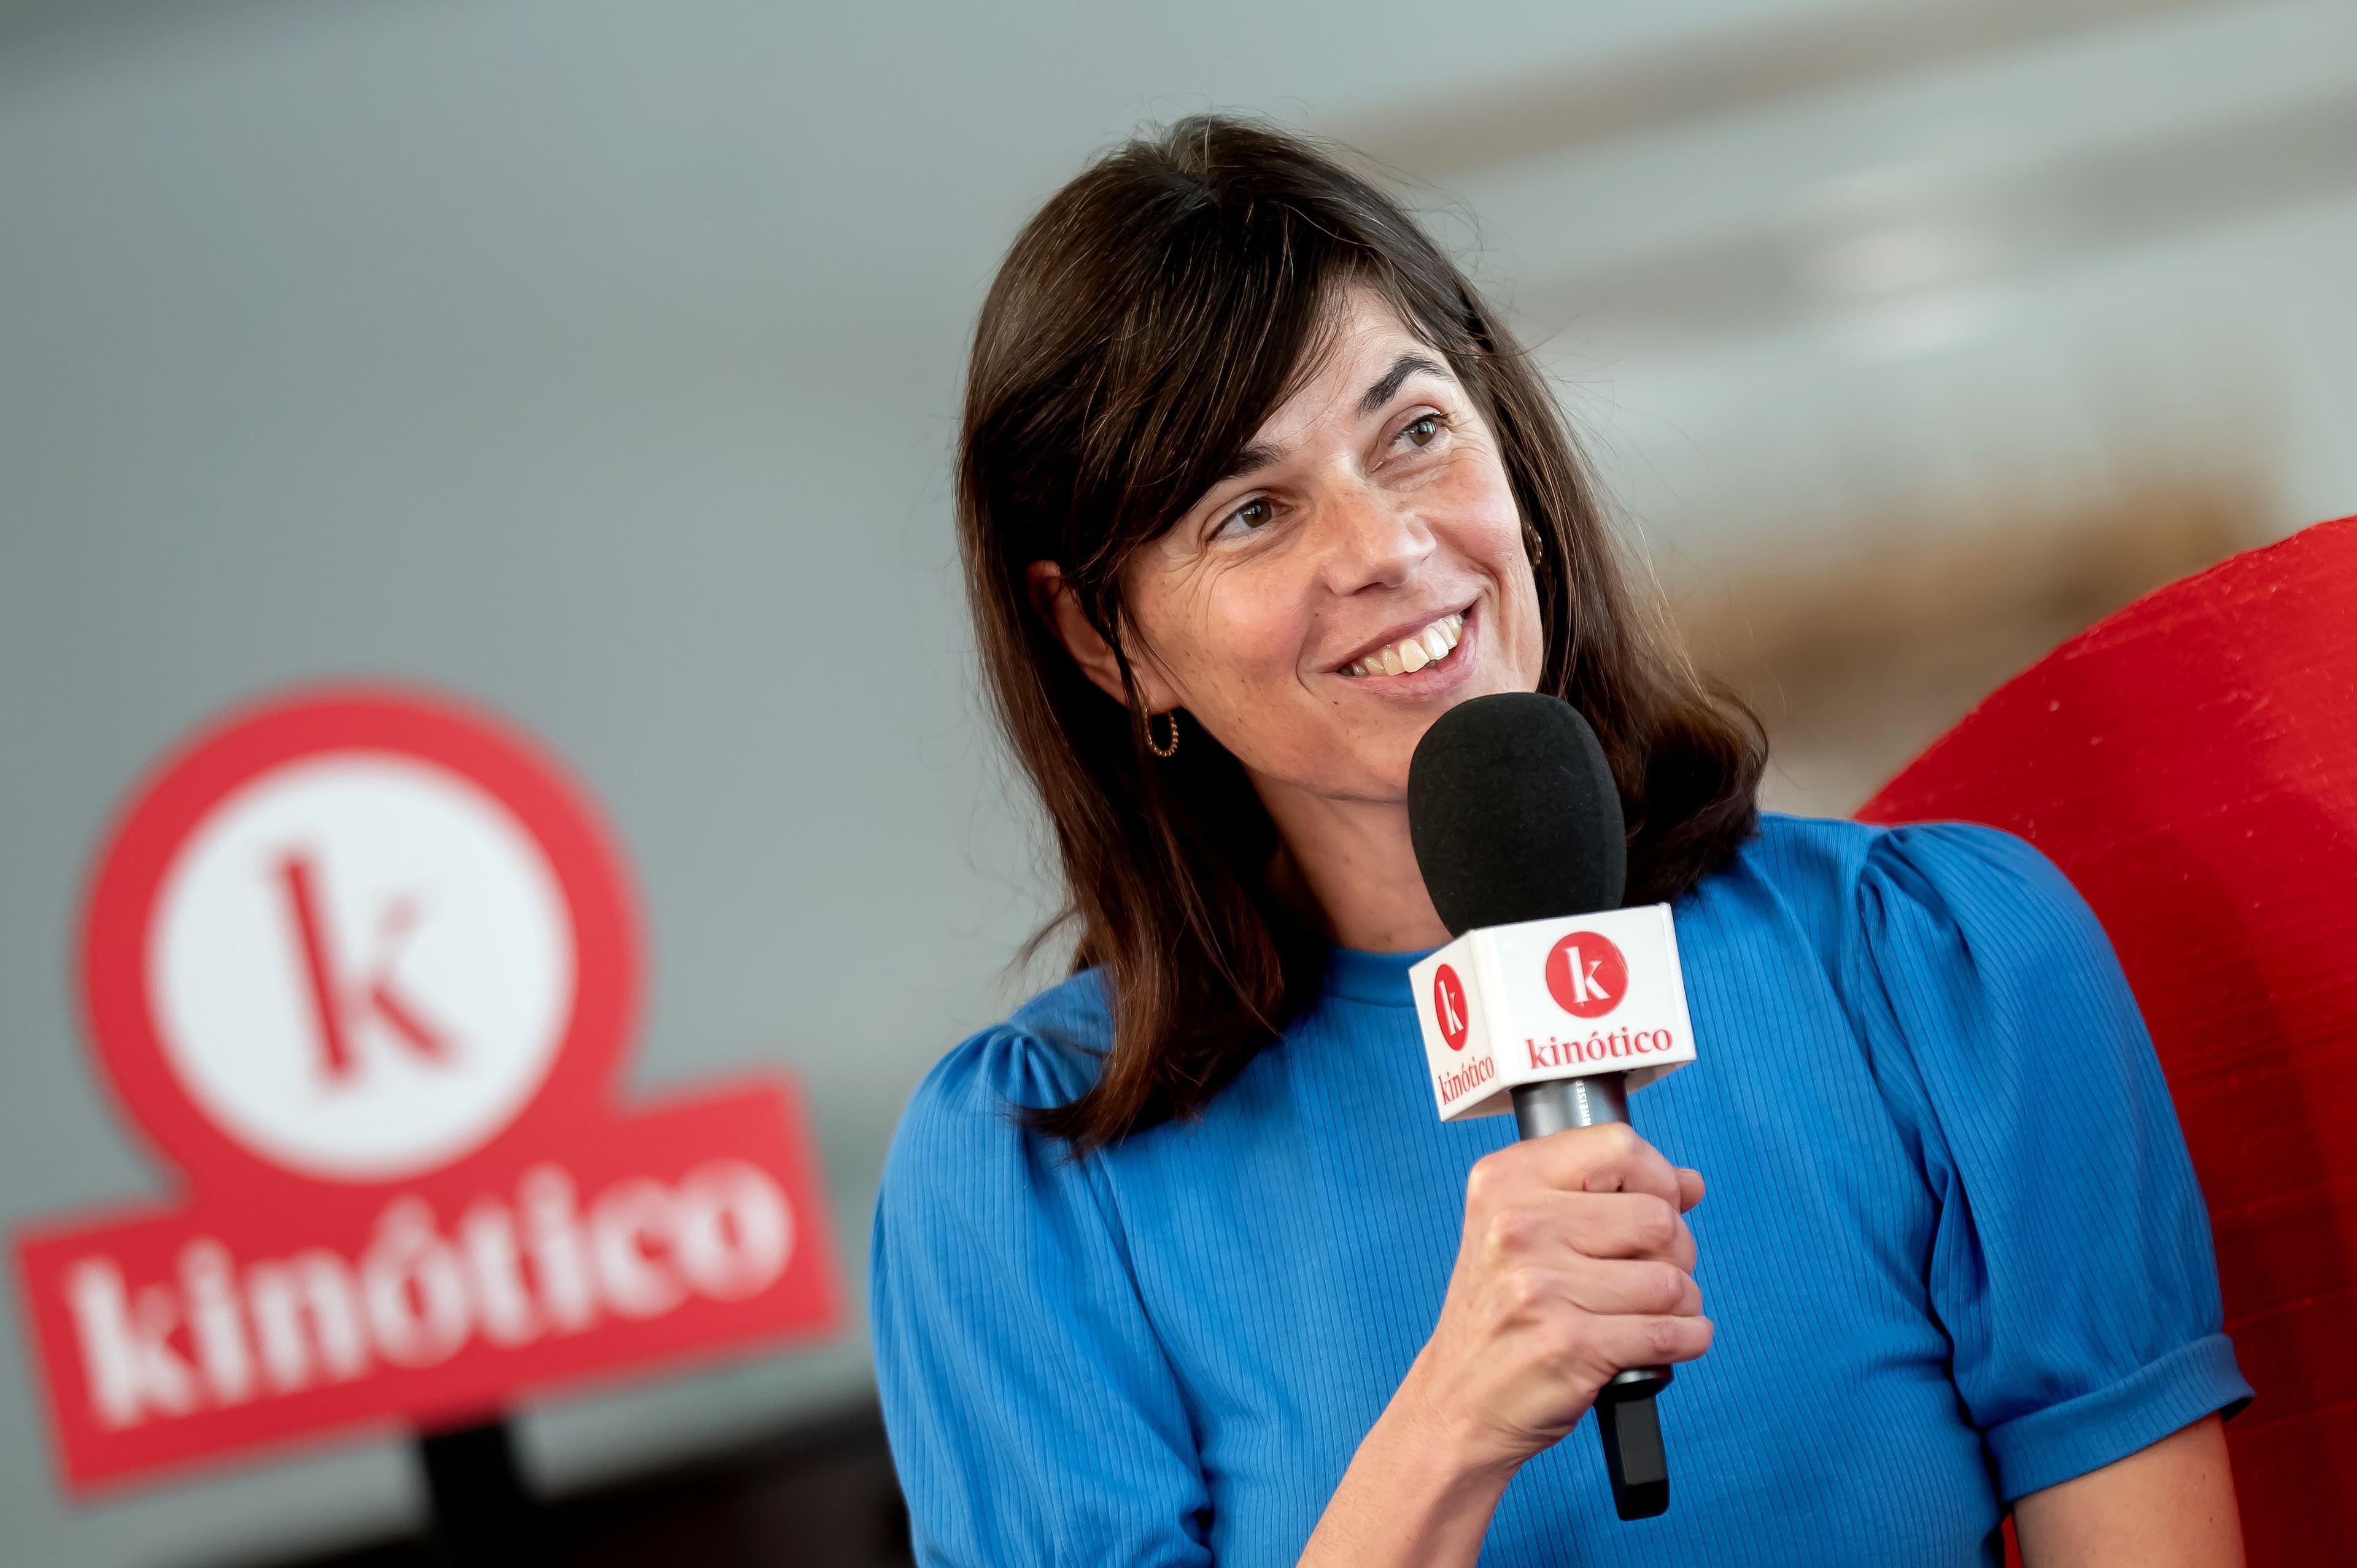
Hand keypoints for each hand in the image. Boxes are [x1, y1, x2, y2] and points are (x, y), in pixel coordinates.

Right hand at [1400, 1123, 1710, 1479]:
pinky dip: (1687, 1339)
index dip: (1658, 1181)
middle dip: (1675, 1252)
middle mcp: (1517, 1226)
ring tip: (1646, 1315)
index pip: (1620, 1148)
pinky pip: (1671, 1332)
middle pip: (1658, 1217)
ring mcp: (1541, 1287)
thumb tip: (1688, 1183)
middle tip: (1647, 1275)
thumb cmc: (1499, 1317)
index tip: (1656, 1208)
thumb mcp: (1527, 1232)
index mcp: (1505, 1182)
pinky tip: (1667, 1341)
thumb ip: (1606, 1196)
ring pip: (1672, 1281)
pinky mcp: (1571, 1345)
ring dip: (1680, 1305)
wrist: (1455, 1403)